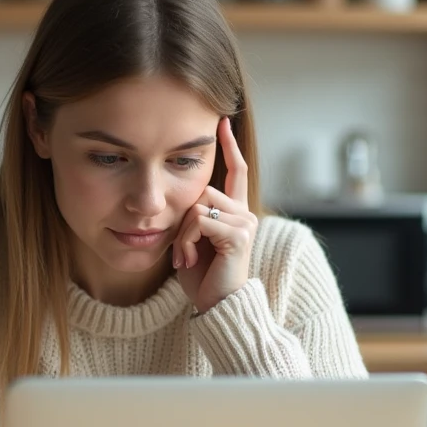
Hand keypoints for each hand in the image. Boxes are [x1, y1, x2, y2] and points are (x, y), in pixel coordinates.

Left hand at [172, 116, 258, 313]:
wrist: (217, 305)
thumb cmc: (203, 277)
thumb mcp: (194, 240)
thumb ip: (193, 216)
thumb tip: (184, 199)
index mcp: (235, 213)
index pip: (237, 170)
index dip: (229, 146)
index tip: (222, 121)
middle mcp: (245, 214)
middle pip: (203, 190)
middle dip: (183, 220)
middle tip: (181, 251)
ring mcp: (244, 223)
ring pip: (198, 205)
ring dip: (182, 233)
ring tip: (184, 258)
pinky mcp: (238, 235)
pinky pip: (199, 221)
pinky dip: (186, 241)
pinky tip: (188, 261)